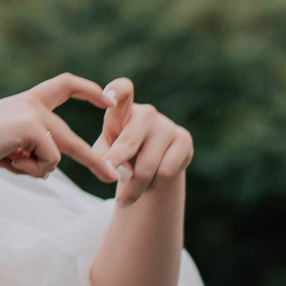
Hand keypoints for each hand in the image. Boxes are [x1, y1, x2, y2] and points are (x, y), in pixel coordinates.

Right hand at [0, 75, 114, 178]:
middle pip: (70, 136)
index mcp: (24, 102)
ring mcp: (32, 113)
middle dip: (94, 160)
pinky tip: (5, 161)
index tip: (109, 99)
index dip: (89, 90)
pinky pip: (49, 161)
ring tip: (6, 162)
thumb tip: (49, 168)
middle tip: (112, 177)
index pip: (64, 85)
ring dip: (34, 169)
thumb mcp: (3, 148)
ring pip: (59, 153)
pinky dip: (29, 170)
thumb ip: (27, 150)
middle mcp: (31, 103)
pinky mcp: (31, 126)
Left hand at [93, 78, 193, 203]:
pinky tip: (151, 185)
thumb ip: (101, 155)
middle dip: (118, 171)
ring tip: (130, 194)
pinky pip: (166, 172)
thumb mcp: (105, 151)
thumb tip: (107, 168)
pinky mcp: (184, 139)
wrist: (153, 162)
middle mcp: (146, 112)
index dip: (116, 91)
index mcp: (122, 111)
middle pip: (128, 144)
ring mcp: (167, 125)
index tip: (108, 97)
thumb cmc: (122, 152)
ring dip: (136, 188)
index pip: (122, 90)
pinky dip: (154, 186)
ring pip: (148, 167)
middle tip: (114, 195)